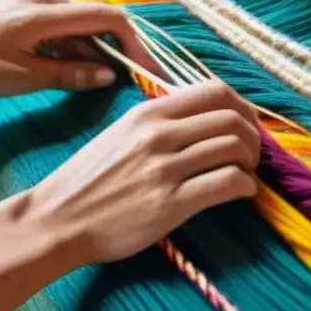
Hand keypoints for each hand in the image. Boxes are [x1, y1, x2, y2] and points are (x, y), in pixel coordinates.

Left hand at [0, 0, 159, 96]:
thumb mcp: (20, 77)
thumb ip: (67, 74)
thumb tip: (108, 76)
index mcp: (44, 13)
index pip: (107, 18)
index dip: (134, 44)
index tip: (146, 71)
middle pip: (98, 20)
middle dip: (120, 50)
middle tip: (135, 83)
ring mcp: (35, 2)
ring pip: (82, 25)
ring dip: (98, 51)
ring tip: (109, 84)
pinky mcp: (27, 11)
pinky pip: (64, 26)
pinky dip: (77, 47)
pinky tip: (77, 71)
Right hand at [27, 82, 259, 264]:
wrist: (57, 219)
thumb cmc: (88, 180)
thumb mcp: (120, 134)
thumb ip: (158, 123)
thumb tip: (204, 121)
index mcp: (146, 112)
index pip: (215, 91)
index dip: (242, 107)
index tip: (245, 126)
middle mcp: (157, 133)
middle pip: (233, 118)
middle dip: (253, 137)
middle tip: (250, 155)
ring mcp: (164, 168)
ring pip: (234, 148)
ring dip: (251, 162)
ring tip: (244, 175)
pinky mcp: (170, 204)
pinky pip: (227, 183)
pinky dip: (245, 187)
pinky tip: (240, 193)